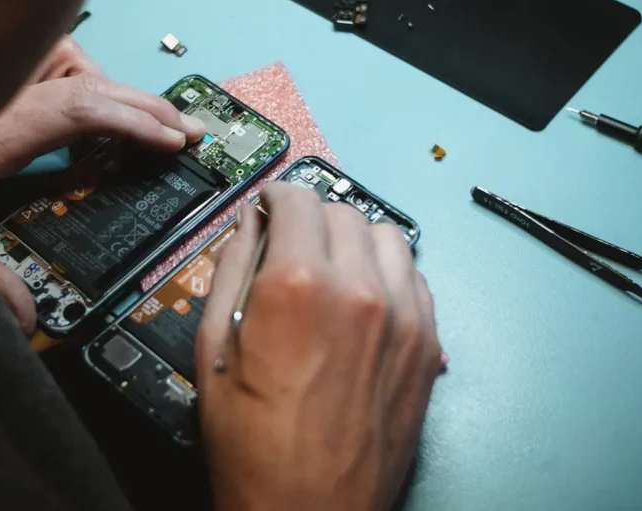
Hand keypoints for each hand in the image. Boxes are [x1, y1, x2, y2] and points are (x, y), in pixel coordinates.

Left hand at [0, 39, 203, 332]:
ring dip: (99, 82)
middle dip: (139, 101)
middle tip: (182, 128)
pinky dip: (70, 79)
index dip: (132, 120)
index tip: (173, 140)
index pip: (75, 109)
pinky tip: (80, 117)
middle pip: (80, 74)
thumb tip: (28, 316)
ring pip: (59, 54)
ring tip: (129, 120)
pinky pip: (38, 63)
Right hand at [196, 183, 441, 510]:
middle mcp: (359, 290)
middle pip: (343, 212)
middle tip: (292, 242)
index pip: (296, 200)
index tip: (270, 206)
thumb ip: (233, 269)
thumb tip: (248, 223)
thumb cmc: (253, 445)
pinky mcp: (427, 345)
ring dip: (355, 239)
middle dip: (312, 218)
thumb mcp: (215, 348)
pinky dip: (388, 272)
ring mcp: (403, 318)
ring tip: (331, 268)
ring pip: (387, 236)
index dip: (276, 196)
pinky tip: (364, 297)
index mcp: (297, 286)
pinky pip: (416, 277)